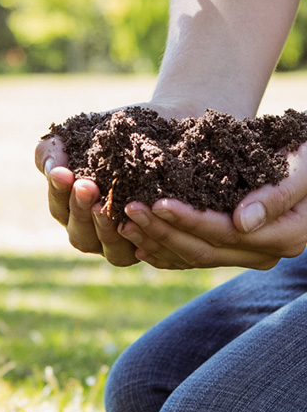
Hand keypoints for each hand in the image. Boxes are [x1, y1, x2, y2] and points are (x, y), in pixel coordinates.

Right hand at [36, 134, 139, 266]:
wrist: (156, 132)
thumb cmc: (111, 134)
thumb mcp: (76, 136)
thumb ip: (54, 153)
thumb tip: (53, 170)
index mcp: (72, 207)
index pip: (59, 205)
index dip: (58, 191)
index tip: (63, 173)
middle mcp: (94, 231)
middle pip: (79, 235)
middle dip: (80, 210)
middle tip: (86, 186)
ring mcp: (121, 242)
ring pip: (109, 249)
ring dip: (105, 228)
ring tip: (107, 205)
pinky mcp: (148, 245)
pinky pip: (139, 251)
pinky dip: (138, 238)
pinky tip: (140, 217)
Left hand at [117, 140, 306, 269]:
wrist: (305, 162)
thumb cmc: (306, 155)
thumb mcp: (302, 167)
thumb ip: (277, 194)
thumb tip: (242, 223)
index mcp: (284, 236)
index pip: (225, 233)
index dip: (188, 220)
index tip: (156, 203)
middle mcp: (264, 253)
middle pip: (203, 250)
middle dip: (162, 231)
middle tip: (128, 211)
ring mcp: (246, 254)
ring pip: (193, 256)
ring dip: (156, 241)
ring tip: (122, 223)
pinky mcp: (229, 248)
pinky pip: (191, 256)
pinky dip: (162, 249)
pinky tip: (135, 240)